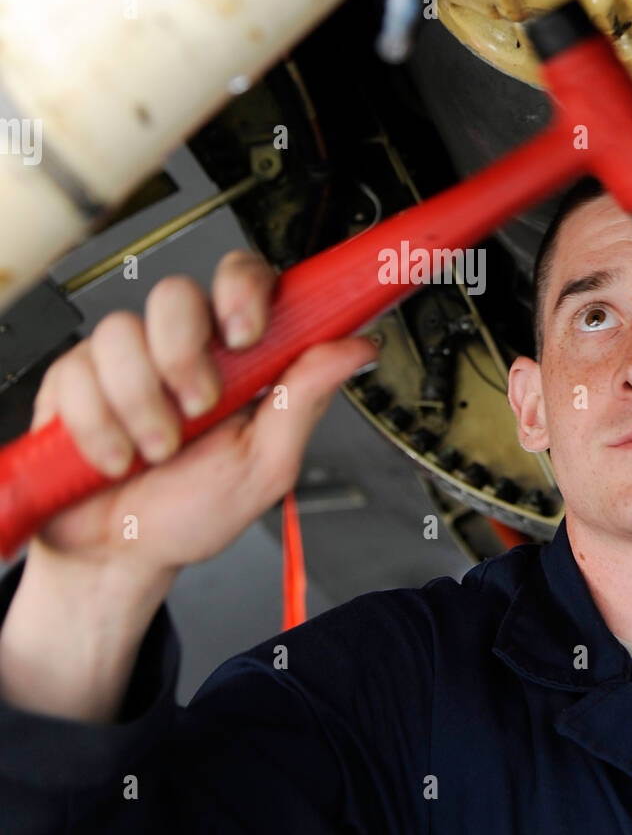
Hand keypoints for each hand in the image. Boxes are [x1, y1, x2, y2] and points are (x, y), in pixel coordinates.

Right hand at [27, 249, 376, 581]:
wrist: (120, 556)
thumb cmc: (193, 511)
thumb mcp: (264, 465)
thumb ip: (303, 399)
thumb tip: (356, 349)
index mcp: (234, 356)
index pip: (242, 279)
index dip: (242, 290)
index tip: (246, 334)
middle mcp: (177, 348)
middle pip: (174, 293)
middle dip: (183, 356)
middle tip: (196, 408)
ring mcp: (122, 361)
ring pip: (119, 332)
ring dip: (140, 405)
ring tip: (154, 451)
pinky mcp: (72, 380)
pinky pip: (75, 373)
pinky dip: (97, 427)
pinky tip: (113, 458)